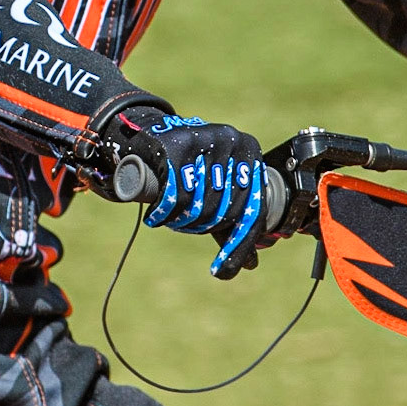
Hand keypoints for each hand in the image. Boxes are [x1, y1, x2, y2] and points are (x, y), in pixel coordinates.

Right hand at [98, 107, 267, 278]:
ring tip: (169, 217)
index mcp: (251, 153)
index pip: (251, 209)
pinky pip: (176, 193)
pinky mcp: (180, 141)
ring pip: (199, 203)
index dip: (238, 244)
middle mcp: (235, 141)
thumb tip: (250, 264)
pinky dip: (164, 211)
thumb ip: (234, 224)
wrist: (155, 135)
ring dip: (180, 220)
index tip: (222, 270)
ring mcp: (209, 137)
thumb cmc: (192, 167)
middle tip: (182, 225)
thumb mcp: (217, 192)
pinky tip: (156, 215)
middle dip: (200, 227)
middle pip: (223, 209)